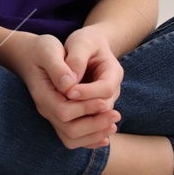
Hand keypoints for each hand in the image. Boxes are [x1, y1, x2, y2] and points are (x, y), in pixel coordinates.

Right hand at [8, 30, 121, 149]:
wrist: (33, 55)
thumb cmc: (42, 50)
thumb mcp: (48, 50)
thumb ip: (58, 67)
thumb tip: (69, 85)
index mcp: (43, 93)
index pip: (64, 111)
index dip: (85, 108)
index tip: (104, 101)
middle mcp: (46, 109)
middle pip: (70, 130)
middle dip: (95, 125)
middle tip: (116, 114)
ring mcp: (52, 115)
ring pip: (72, 138)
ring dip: (94, 135)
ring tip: (113, 125)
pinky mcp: (61, 117)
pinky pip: (73, 137)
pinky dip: (90, 139)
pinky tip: (105, 133)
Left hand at [61, 25, 122, 141]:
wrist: (89, 48)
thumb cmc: (84, 42)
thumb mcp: (80, 42)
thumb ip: (76, 59)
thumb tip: (67, 82)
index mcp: (113, 73)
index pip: (105, 89)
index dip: (87, 93)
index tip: (68, 91)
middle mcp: (113, 91)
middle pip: (104, 111)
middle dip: (84, 112)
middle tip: (61, 109)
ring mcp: (105, 103)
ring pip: (98, 123)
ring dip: (81, 125)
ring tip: (59, 119)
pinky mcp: (95, 111)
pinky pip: (91, 129)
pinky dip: (81, 133)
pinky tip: (65, 128)